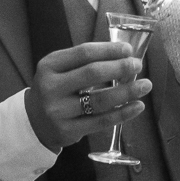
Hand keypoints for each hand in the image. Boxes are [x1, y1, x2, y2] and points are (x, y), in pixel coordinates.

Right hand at [25, 41, 151, 150]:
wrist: (34, 122)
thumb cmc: (56, 90)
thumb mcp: (60, 70)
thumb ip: (85, 62)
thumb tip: (124, 56)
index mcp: (50, 65)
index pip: (83, 53)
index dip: (109, 50)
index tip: (128, 50)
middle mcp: (51, 87)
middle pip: (92, 74)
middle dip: (120, 68)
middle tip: (138, 65)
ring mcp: (58, 111)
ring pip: (99, 100)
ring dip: (127, 92)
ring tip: (145, 86)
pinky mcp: (67, 131)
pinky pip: (101, 122)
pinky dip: (122, 113)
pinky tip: (137, 106)